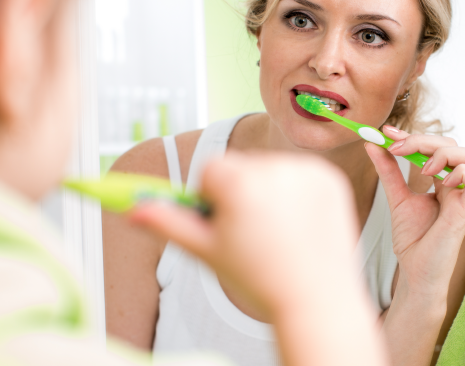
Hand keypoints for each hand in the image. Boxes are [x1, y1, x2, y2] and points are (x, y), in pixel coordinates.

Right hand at [129, 152, 358, 318]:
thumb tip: (133, 209)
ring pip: (271, 168)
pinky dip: (297, 191)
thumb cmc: (259, 279)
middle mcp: (276, 169)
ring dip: (269, 189)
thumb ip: (168, 224)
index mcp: (240, 184)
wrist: (316, 299)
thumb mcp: (206, 252)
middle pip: (241, 165)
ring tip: (280, 230)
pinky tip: (300, 223)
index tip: (228, 226)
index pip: (210, 170)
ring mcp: (307, 171)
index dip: (213, 200)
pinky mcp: (330, 178)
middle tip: (255, 232)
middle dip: (241, 191)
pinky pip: (300, 172)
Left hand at [365, 126, 464, 300]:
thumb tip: (372, 144)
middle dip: (424, 140)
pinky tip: (440, 183)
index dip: (413, 135)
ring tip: (423, 168)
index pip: (436, 145)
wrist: (414, 272)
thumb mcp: (396, 198)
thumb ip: (388, 171)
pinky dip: (461, 172)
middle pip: (454, 144)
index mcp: (443, 179)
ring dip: (447, 153)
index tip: (387, 132)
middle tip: (397, 149)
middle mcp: (457, 184)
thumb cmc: (413, 240)